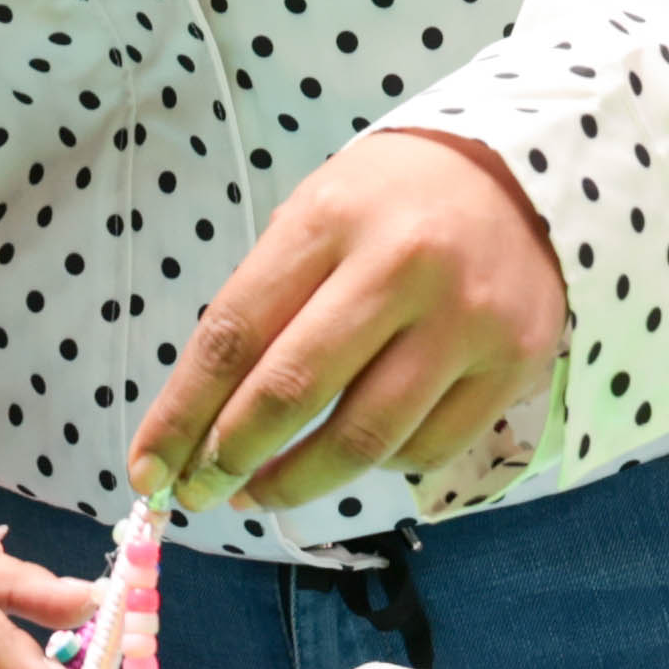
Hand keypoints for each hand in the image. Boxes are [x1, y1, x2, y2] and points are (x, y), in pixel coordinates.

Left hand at [125, 127, 566, 517]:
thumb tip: (200, 424)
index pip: (234, 334)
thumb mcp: (316, 218)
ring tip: (260, 492)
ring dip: (296, 483)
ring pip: (363, 440)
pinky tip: (355, 451)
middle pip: (293, 392)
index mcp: (330, 220)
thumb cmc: (390, 203)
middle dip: (230, 458)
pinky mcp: (514, 363)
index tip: (147, 469)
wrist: (520, 176)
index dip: (181, 414)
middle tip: (200, 492)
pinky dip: (378, 465)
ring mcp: (466, 320)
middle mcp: (401, 267)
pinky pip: (425, 448)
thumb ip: (265, 307)